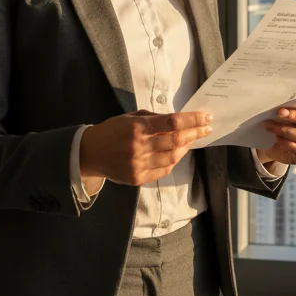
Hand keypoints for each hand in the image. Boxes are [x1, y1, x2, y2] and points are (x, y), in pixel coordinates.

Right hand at [80, 110, 212, 187]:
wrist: (89, 153)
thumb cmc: (112, 130)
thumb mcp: (130, 117)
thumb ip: (154, 118)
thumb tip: (179, 120)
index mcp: (137, 127)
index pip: (172, 122)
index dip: (192, 119)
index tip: (206, 117)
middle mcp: (139, 147)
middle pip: (176, 140)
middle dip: (195, 133)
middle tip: (206, 128)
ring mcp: (138, 165)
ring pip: (172, 157)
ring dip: (186, 148)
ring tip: (192, 140)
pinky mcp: (138, 178)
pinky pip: (163, 170)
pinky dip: (174, 161)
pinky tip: (178, 153)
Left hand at [258, 93, 295, 166]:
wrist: (276, 145)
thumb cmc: (284, 122)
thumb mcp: (286, 112)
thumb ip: (288, 107)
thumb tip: (280, 106)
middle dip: (295, 116)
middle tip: (280, 113)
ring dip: (285, 130)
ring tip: (271, 127)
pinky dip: (287, 143)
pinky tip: (277, 139)